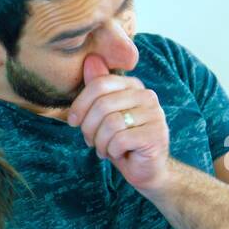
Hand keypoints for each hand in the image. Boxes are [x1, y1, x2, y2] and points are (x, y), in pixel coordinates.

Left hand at [68, 53, 171, 191]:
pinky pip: (120, 139)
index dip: (79, 105)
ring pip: (110, 124)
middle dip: (88, 128)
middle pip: (102, 105)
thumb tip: (90, 59)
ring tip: (104, 148)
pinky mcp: (156, 134)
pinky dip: (112, 150)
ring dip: (100, 142)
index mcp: (133, 86)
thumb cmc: (121, 141)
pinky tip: (117, 153)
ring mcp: (154, 114)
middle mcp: (147, 95)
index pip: (99, 84)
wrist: (146, 169)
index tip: (72, 122)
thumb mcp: (103, 114)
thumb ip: (97, 89)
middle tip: (90, 141)